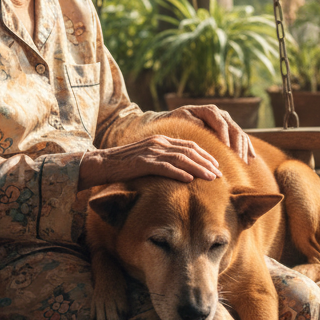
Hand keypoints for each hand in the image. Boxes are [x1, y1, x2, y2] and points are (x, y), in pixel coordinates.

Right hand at [79, 134, 221, 187]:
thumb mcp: (147, 158)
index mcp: (161, 140)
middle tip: (219, 174)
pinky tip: (190, 180)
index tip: (217, 167)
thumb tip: (182, 172)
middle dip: (207, 162)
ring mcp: (150, 151)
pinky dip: (178, 173)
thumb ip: (163, 160)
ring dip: (198, 168)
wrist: (100, 164)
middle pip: (189, 151)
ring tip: (211, 178)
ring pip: (181, 158)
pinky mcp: (141, 162)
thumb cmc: (124, 165)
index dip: (205, 156)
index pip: (189, 145)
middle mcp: (158, 142)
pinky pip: (164, 167)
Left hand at [173, 104, 253, 162]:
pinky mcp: (231, 130)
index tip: (227, 153)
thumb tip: (204, 128)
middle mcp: (222, 115)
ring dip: (244, 150)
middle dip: (237, 148)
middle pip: (235, 131)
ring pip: (241, 135)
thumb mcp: (182, 120)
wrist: (180, 119)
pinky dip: (248, 149)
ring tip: (244, 165)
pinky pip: (243, 139)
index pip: (222, 125)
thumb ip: (192, 123)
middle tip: (238, 163)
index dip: (225, 139)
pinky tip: (251, 160)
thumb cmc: (178, 121)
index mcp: (211, 111)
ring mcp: (228, 122)